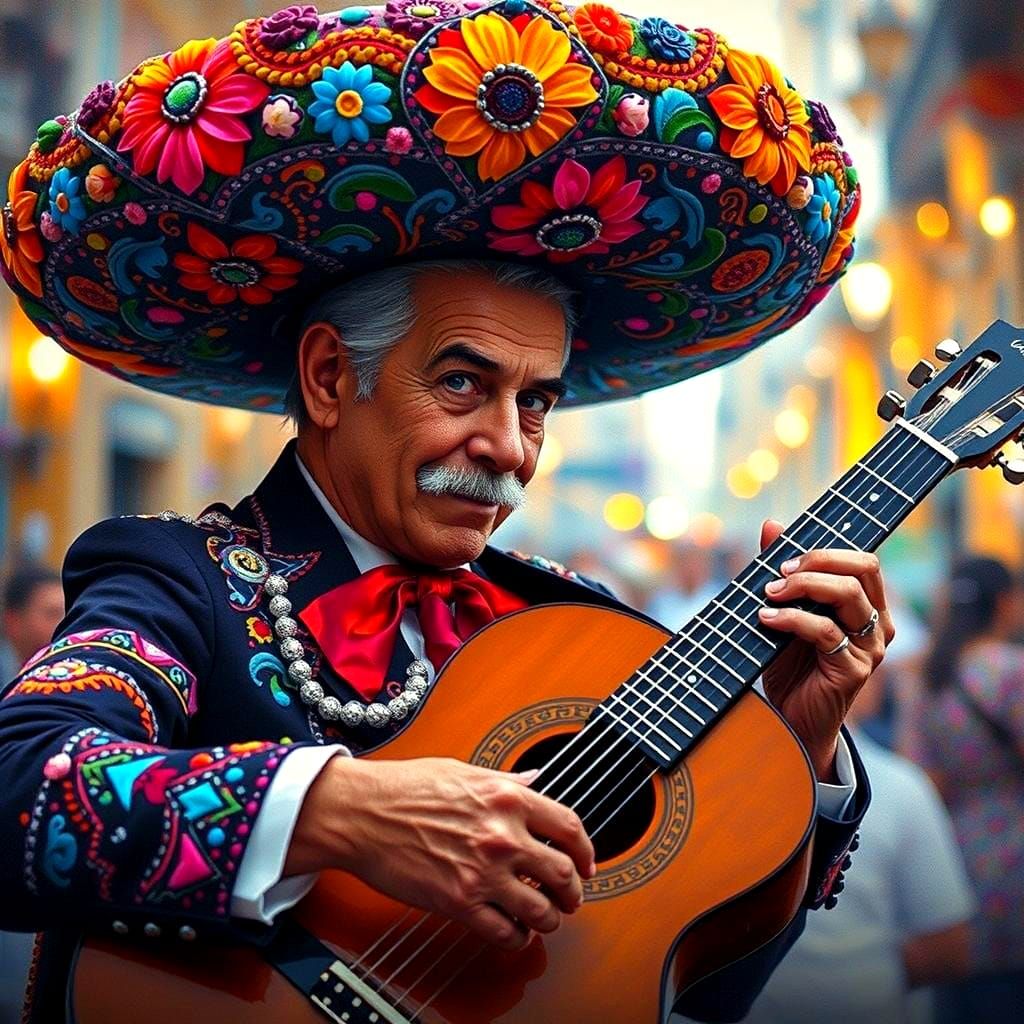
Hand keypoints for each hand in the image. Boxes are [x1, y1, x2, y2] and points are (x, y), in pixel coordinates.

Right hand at [286, 756, 595, 950]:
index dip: (586, 851)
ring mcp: (482, 872)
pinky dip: (516, 937)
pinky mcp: (459, 902)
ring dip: (549, 919)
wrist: (363, 812)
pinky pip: (504, 932)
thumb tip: (534, 779)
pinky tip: (512, 930)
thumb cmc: (405, 787)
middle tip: (572, 897)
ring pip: (541, 910)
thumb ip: (506, 780)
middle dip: (574, 892)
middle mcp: (502, 835)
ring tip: (545, 918)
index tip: (586, 862)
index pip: (569, 828)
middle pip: (563, 874)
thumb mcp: (465, 769)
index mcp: (507, 797)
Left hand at [756, 520, 894, 778]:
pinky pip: (825, 631)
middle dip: (816, 562)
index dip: (826, 551)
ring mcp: (870, 648)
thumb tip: (772, 524)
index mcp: (868, 606)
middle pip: (861, 569)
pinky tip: (766, 620)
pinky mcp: (854, 671)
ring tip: (769, 594)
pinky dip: (791, 619)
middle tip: (778, 573)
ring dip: (802, 587)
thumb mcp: (784, 611)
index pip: (864, 561)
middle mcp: (877, 624)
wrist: (789, 719)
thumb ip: (783, 571)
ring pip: (847, 595)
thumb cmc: (789, 663)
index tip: (783, 557)